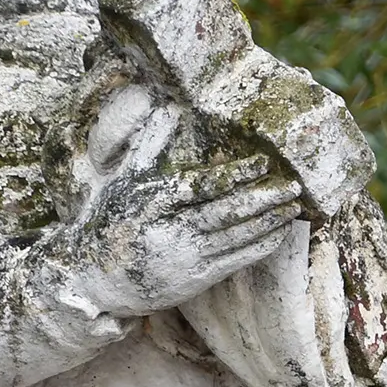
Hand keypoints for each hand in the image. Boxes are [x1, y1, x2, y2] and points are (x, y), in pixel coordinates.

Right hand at [72, 152, 303, 319]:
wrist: (93, 280)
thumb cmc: (109, 222)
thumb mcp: (122, 180)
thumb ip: (148, 145)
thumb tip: (166, 107)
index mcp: (154, 202)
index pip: (203, 186)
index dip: (236, 174)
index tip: (263, 162)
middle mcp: (171, 231)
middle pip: (225, 212)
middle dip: (262, 198)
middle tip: (292, 184)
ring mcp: (184, 258)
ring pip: (235, 237)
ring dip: (267, 222)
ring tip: (293, 206)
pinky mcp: (193, 280)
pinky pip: (233, 262)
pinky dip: (258, 247)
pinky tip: (278, 233)